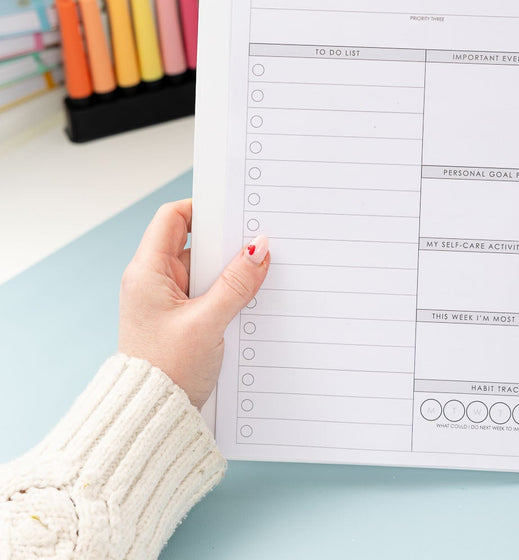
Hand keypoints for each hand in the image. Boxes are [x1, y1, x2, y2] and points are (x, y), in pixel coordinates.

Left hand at [118, 199, 269, 408]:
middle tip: (257, 244)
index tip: (235, 212)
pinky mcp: (178, 318)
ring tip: (256, 277)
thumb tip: (259, 248)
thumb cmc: (167, 373)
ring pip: (203, 269)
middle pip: (193, 242)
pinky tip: (246, 300)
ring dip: (229, 272)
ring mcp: (166, 300)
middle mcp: (153, 281)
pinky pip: (205, 292)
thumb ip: (236, 283)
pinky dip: (225, 292)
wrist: (150, 420)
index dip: (203, 209)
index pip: (173, 218)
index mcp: (148, 272)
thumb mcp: (207, 323)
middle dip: (225, 243)